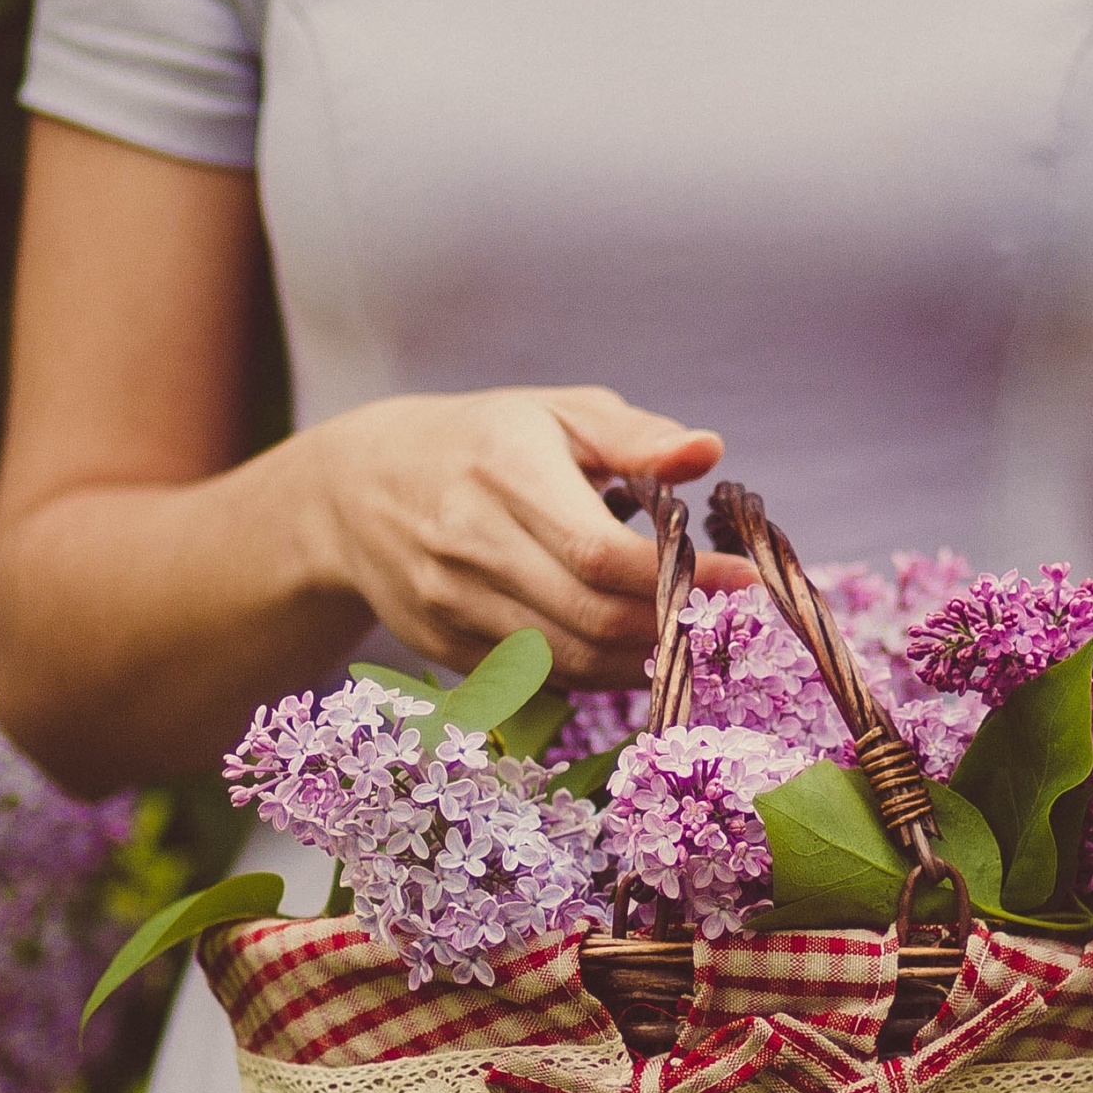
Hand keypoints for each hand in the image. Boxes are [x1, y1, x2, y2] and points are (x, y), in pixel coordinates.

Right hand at [306, 385, 755, 684]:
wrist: (353, 490)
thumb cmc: (480, 441)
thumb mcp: (555, 415)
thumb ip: (636, 436)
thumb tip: (708, 451)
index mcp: (504, 472)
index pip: (603, 553)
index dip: (680, 578)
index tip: (739, 578)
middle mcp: (470, 542)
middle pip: (592, 617)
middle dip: (669, 625)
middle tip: (714, 613)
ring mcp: (451, 603)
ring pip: (570, 659)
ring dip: (640, 657)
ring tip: (680, 631)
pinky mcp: (443, 646)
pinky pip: (541, 677)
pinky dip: (596, 671)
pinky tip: (626, 646)